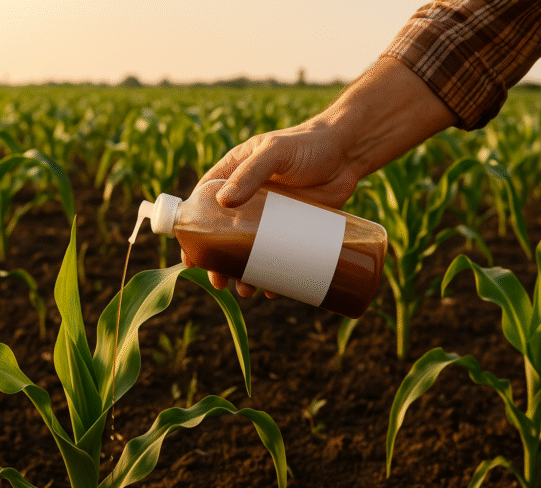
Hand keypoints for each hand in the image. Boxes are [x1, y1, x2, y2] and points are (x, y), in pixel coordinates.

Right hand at [182, 57, 457, 296]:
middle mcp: (248, 197)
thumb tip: (223, 203)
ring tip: (247, 291)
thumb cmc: (308, 144)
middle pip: (223, 235)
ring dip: (244, 273)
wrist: (349, 153)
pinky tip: (273, 290)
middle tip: (220, 282)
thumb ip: (251, 172)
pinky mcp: (293, 228)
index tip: (190, 256)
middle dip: (219, 262)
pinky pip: (277, 256)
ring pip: (249, 250)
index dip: (194, 231)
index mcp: (234, 174)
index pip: (203, 204)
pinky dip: (273, 274)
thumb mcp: (275, 152)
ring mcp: (270, 216)